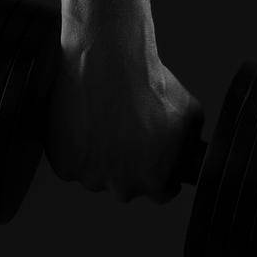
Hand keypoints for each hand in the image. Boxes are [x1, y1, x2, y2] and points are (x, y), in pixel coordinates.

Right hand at [45, 29, 204, 204]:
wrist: (110, 64)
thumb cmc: (151, 85)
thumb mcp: (190, 111)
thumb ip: (190, 140)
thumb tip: (192, 149)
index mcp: (154, 178)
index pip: (161, 192)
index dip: (164, 175)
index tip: (159, 162)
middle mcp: (121, 185)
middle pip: (129, 186)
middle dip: (133, 166)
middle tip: (131, 134)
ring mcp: (90, 177)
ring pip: (99, 175)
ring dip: (104, 157)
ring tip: (109, 121)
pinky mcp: (64, 165)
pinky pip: (74, 164)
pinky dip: (80, 150)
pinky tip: (88, 123)